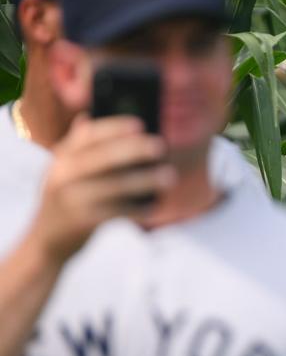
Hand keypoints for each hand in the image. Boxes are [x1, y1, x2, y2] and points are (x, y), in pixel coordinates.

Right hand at [26, 115, 173, 262]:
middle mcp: (62, 174)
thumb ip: (78, 146)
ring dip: (145, 180)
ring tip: (170, 176)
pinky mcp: (81, 221)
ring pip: (114, 185)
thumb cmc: (67, 197)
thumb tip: (88, 116)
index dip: (113, 128)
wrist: (46, 239)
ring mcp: (71, 198)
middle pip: (102, 157)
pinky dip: (138, 209)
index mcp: (62, 157)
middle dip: (133, 150)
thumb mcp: (65, 170)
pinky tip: (154, 206)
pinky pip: (116, 211)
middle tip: (161, 146)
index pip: (87, 136)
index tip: (140, 125)